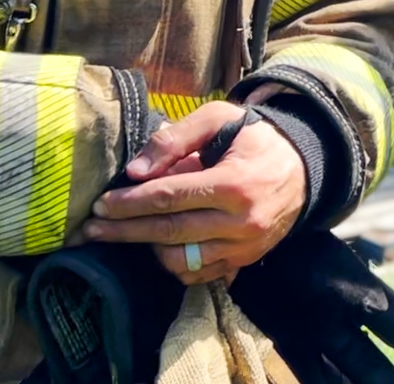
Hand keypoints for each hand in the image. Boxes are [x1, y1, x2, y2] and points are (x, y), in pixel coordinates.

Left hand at [84, 101, 306, 284]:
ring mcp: (244, 247)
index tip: (100, 205)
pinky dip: (173, 265)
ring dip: (146, 249)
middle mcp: (241, 222)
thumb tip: (135, 171)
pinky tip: (156, 248)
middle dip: (124, 231)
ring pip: (181, 260)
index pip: (169, 198)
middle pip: (168, 232)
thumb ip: (176, 138)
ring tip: (124, 235)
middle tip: (90, 230)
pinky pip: (199, 274)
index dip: (129, 203)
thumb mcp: (220, 119)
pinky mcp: (245, 261)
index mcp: (234, 184)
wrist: (304, 168)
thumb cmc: (255, 138)